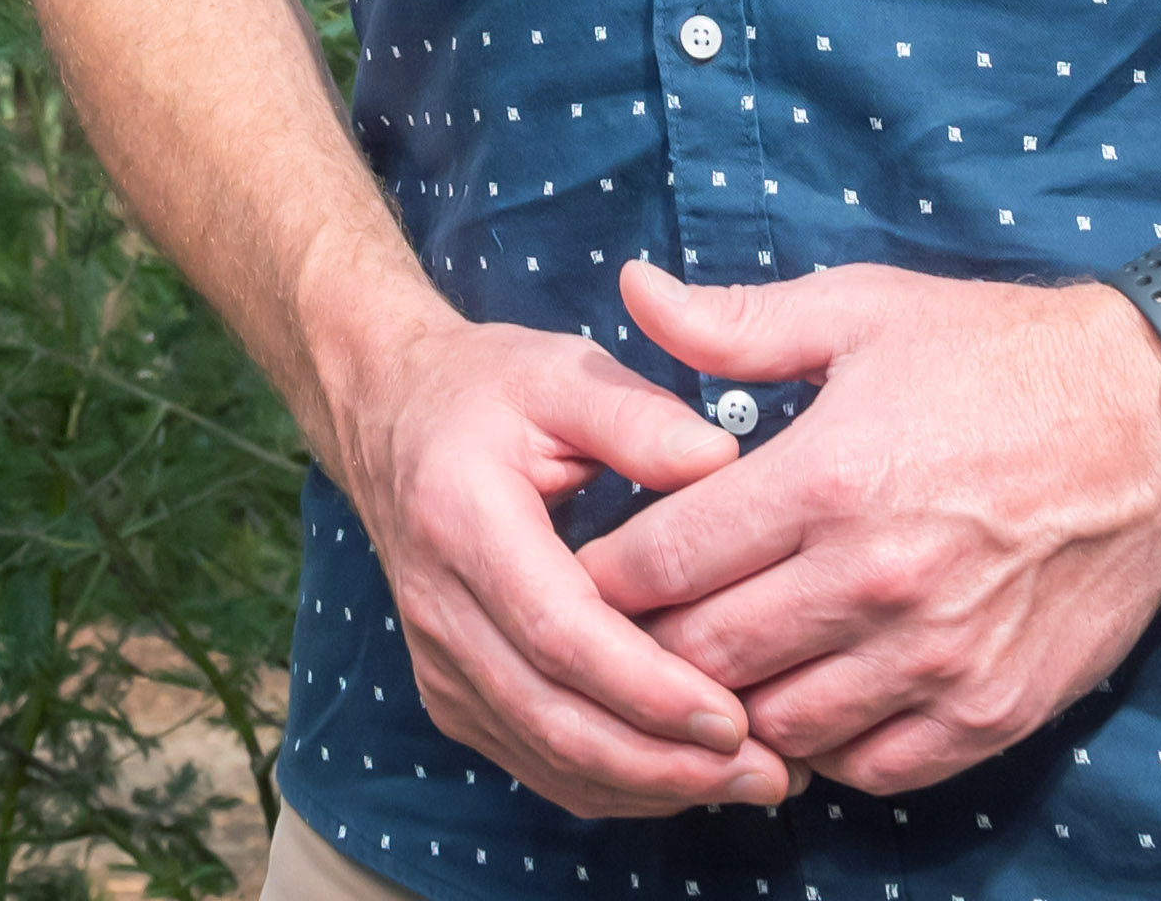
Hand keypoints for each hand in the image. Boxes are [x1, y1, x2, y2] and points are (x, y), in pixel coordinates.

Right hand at [315, 296, 804, 818]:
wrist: (390, 421)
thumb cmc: (486, 392)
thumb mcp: (559, 372)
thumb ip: (637, 417)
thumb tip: (722, 461)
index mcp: (461, 520)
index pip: (556, 632)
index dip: (646, 687)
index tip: (735, 715)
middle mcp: (439, 607)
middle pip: (555, 719)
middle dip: (667, 763)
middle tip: (771, 773)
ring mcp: (440, 662)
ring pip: (549, 758)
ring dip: (655, 786)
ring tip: (755, 782)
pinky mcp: (454, 696)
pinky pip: (539, 763)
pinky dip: (619, 786)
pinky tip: (693, 778)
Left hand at [577, 261, 1160, 797]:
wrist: (1157, 426)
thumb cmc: (999, 358)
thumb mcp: (862, 310)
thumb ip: (736, 322)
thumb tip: (634, 291)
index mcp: (829, 480)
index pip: (668, 563)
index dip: (606, 579)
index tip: (582, 573)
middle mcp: (876, 583)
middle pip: (708, 659)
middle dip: (651, 651)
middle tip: (630, 634)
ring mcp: (938, 659)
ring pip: (781, 726)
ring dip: (734, 708)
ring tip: (715, 672)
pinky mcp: (991, 710)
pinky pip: (873, 768)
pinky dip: (826, 747)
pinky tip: (809, 700)